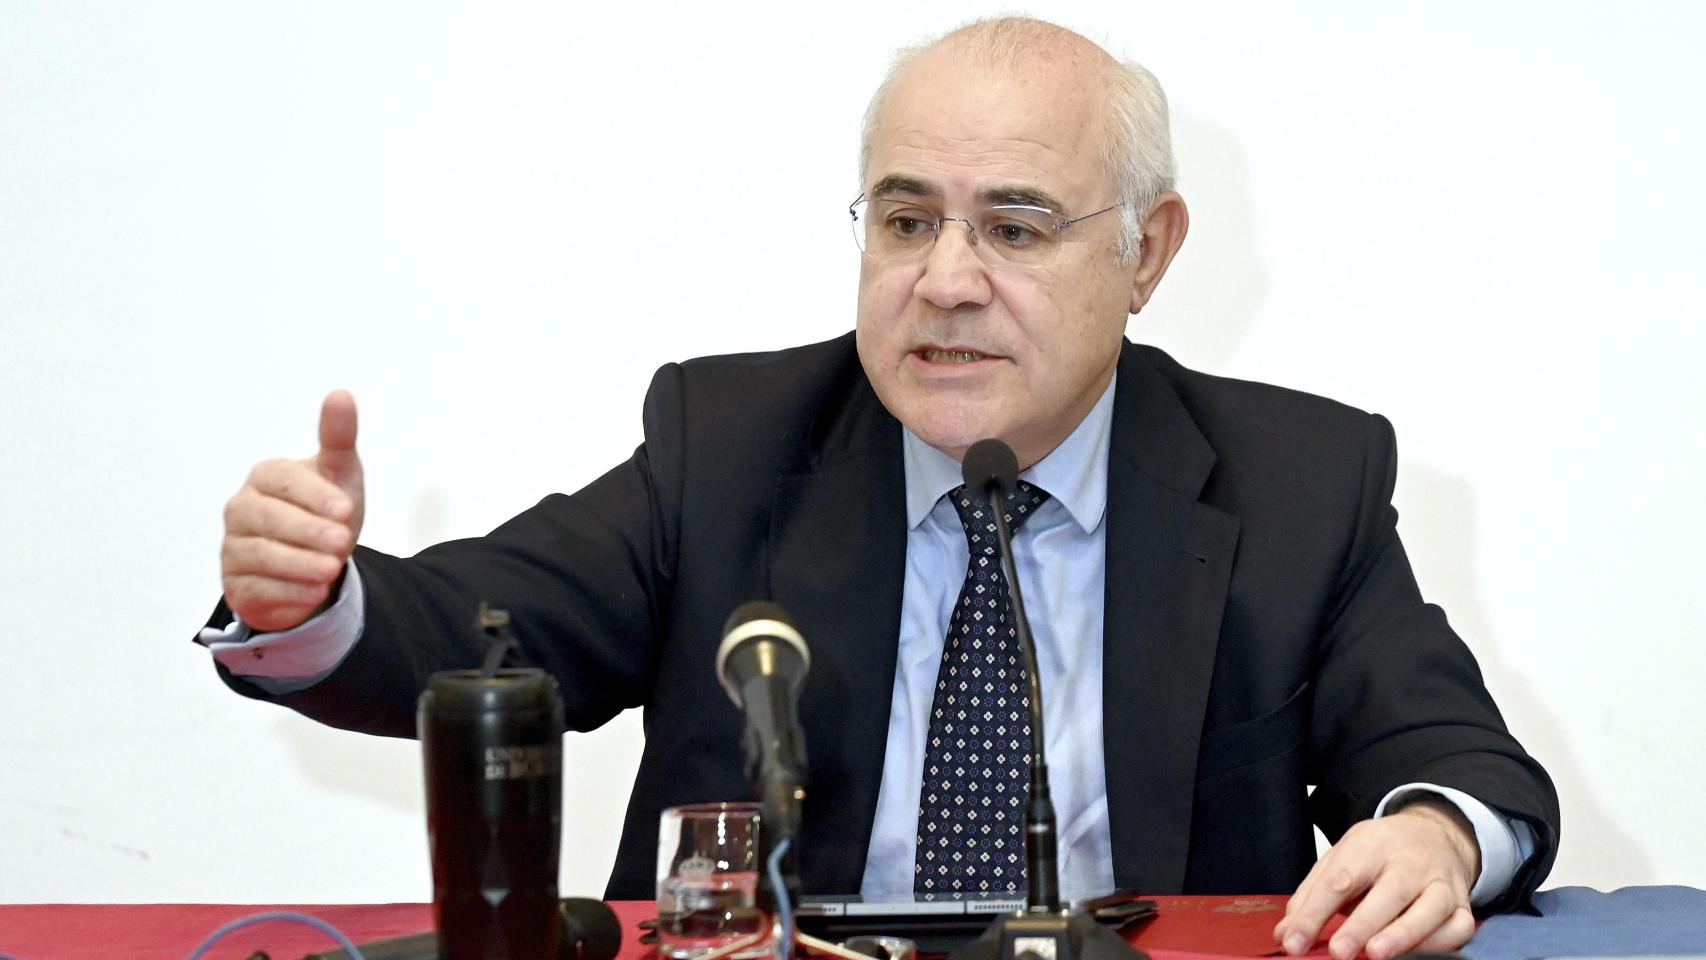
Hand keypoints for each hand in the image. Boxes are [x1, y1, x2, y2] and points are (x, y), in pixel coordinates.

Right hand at [220, 390, 365, 631]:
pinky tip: (314, 592)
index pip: (284, 481)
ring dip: (298, 565)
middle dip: (308, 532)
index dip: (315, 496)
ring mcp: (234, 546)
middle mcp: (242, 508)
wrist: (318, 561)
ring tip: (331, 571)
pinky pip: (256, 588)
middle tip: (343, 543)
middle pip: (268, 519)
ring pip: (260, 555)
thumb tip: (340, 394)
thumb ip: (338, 438)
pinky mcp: (235, 583)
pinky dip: (288, 592)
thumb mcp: (339, 475)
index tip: (346, 510)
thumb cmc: (326, 511)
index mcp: (266, 477)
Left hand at [1273, 798, 1479, 959]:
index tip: (1294, 940)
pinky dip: (1438, 943)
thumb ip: (1312, 894)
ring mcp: (1441, 883)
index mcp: (1370, 844)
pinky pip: (1458, 927)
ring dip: (1402, 935)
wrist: (1434, 833)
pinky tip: (1414, 952)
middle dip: (1362, 925)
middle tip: (1339, 951)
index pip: (1340, 879)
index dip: (1314, 912)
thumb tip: (1287, 933)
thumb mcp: (1341, 858)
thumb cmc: (1380, 852)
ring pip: (1429, 909)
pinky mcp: (1462, 905)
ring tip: (1375, 954)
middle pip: (1388, 893)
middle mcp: (1409, 861)